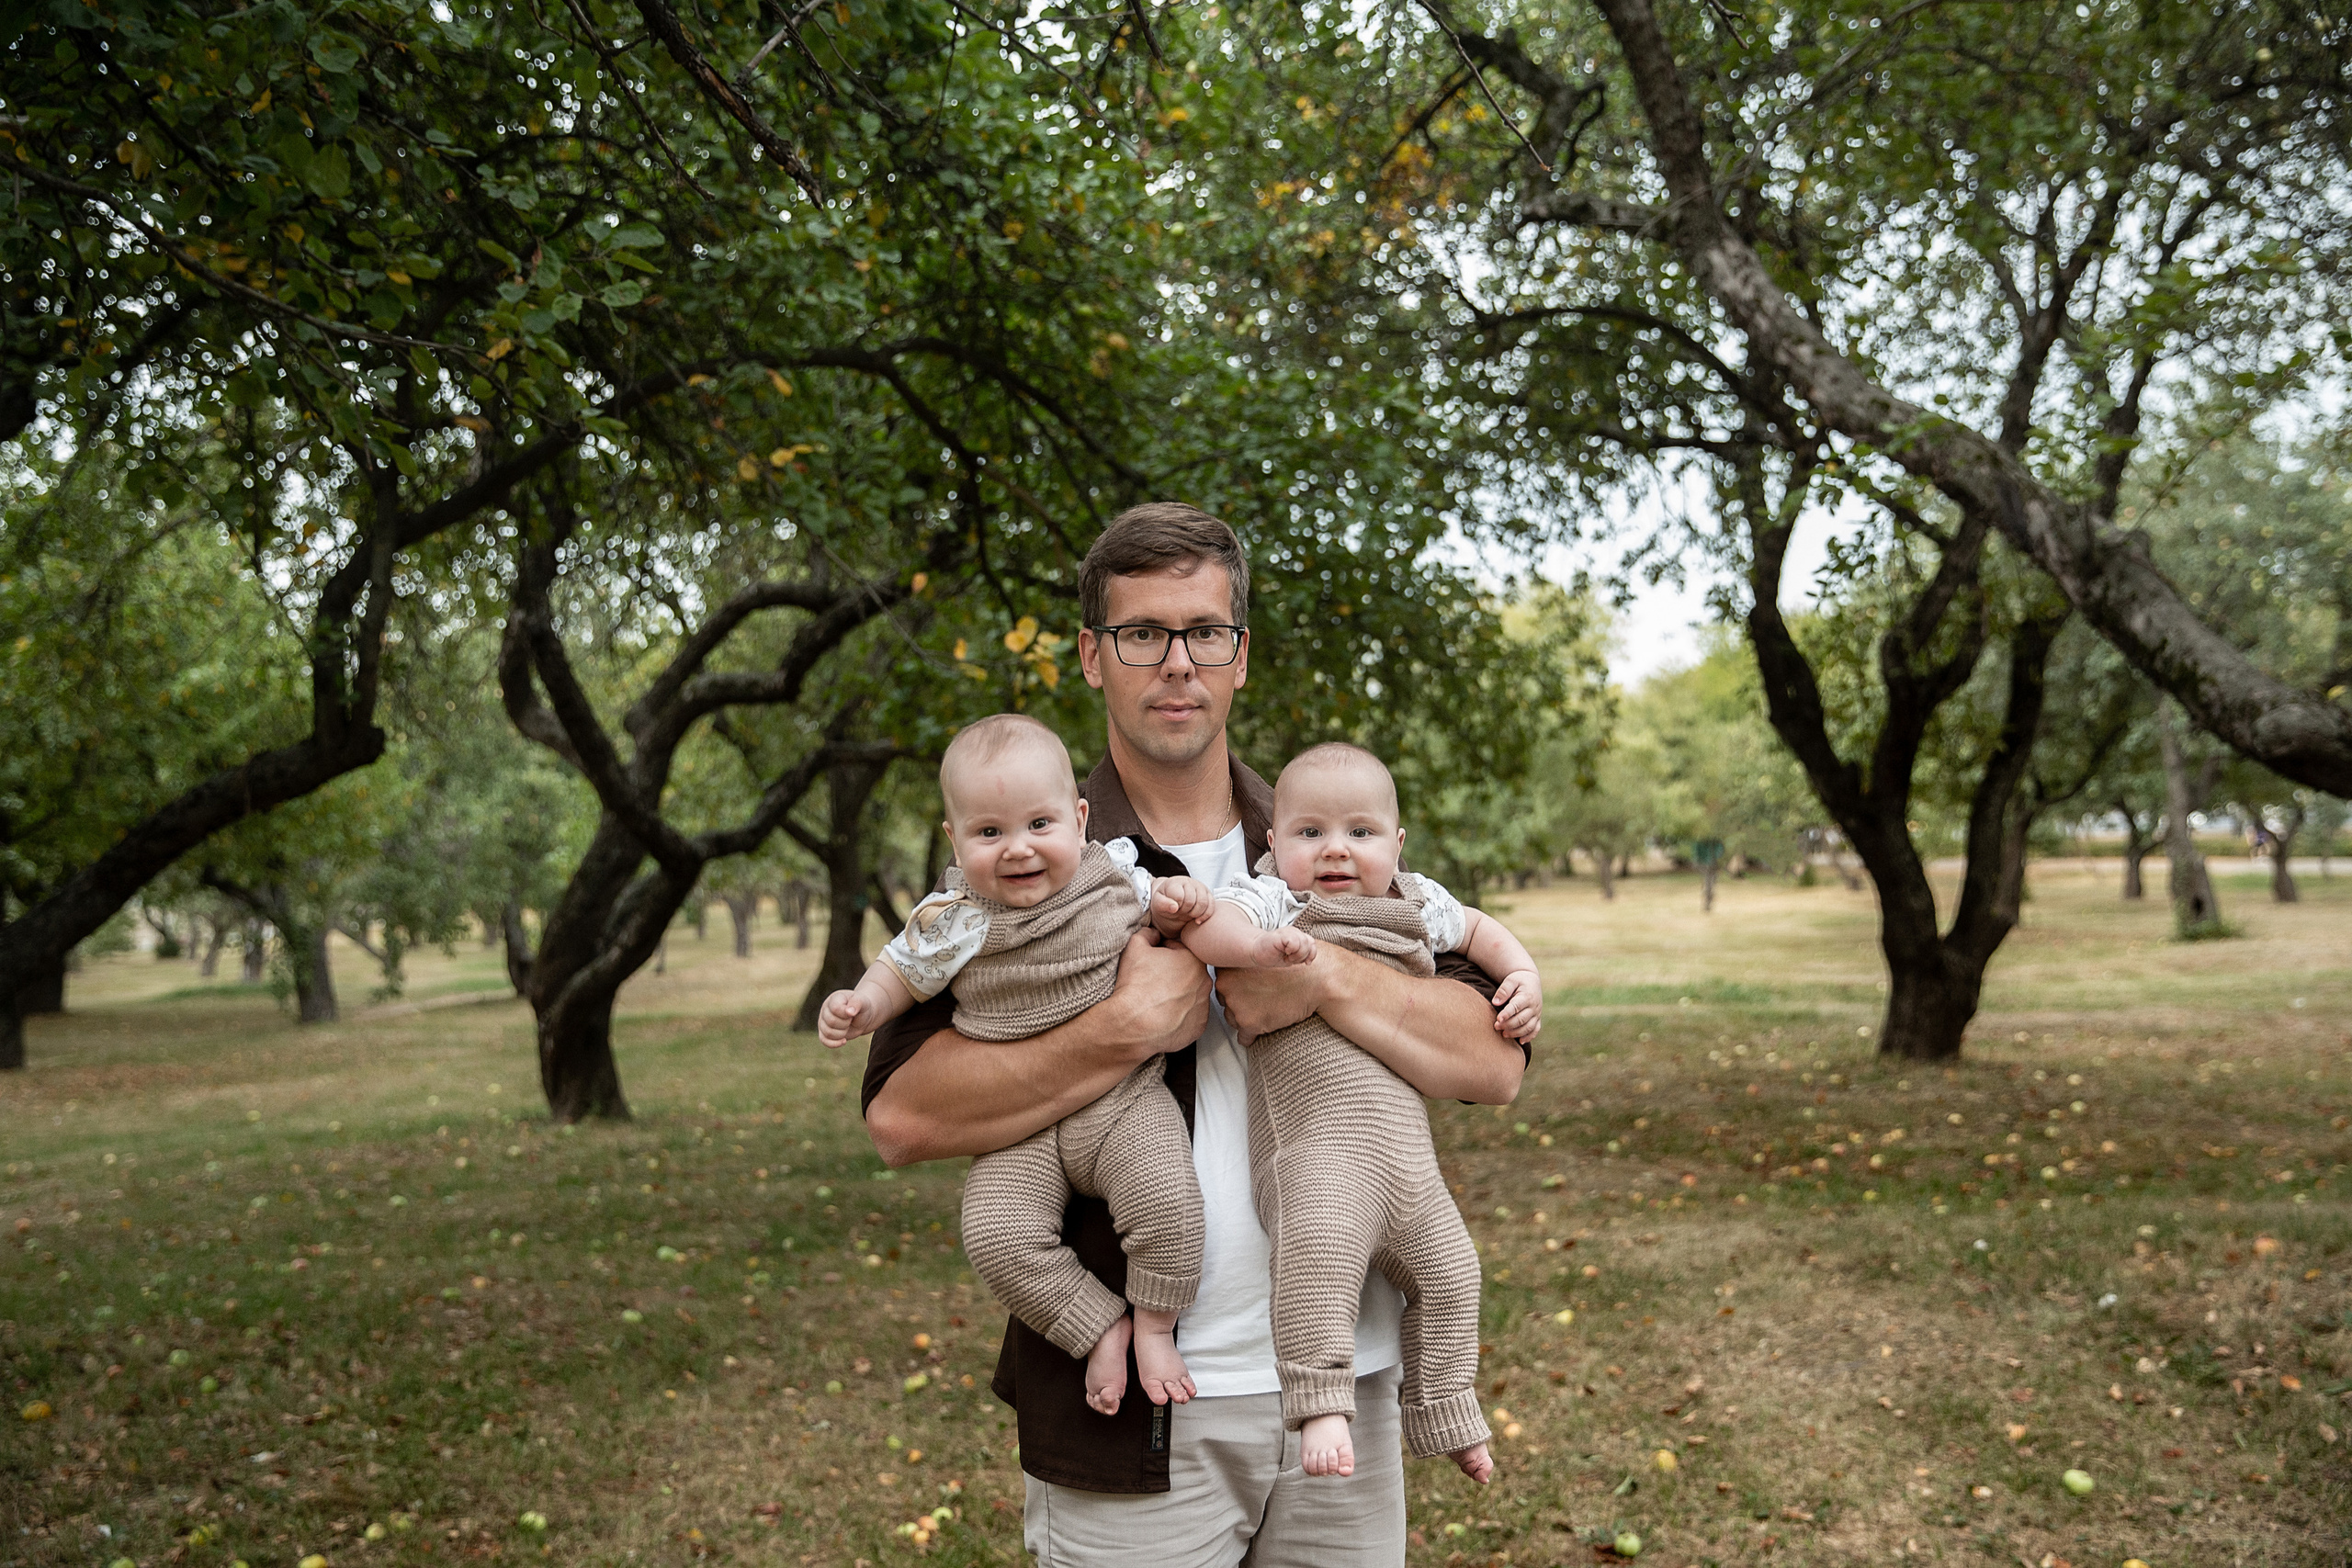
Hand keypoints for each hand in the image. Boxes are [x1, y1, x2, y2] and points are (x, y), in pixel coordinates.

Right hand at [817, 990, 868, 1049]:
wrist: (863, 1017)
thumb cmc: (862, 1007)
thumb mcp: (863, 1002)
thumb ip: (857, 1003)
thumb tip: (849, 1012)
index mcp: (834, 999)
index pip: (835, 1008)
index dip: (846, 1014)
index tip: (853, 1013)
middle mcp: (826, 1009)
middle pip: (831, 1022)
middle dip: (845, 1024)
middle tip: (851, 1020)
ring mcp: (823, 1021)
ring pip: (828, 1033)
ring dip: (842, 1033)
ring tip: (848, 1026)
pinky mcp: (824, 1032)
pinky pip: (824, 1041)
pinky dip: (835, 1043)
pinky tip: (844, 1041)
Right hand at [1099, 928, 1213, 1060]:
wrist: (1133, 1024)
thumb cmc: (1136, 987)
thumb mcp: (1135, 946)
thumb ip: (1147, 932)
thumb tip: (1153, 934)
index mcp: (1194, 959)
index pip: (1179, 950)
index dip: (1162, 954)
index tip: (1152, 963)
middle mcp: (1204, 983)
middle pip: (1187, 972)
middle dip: (1172, 974)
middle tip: (1153, 981)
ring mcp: (1203, 1007)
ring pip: (1190, 995)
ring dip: (1178, 995)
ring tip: (1157, 1000)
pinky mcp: (1198, 1027)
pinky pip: (1191, 1017)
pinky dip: (1180, 1015)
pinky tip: (1163, 1015)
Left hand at [1149, 875, 1217, 928]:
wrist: (1173, 905)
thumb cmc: (1164, 904)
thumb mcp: (1157, 905)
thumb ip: (1162, 904)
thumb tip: (1174, 907)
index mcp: (1175, 882)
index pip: (1179, 896)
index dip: (1176, 907)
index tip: (1172, 909)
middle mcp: (1189, 881)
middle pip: (1191, 901)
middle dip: (1185, 911)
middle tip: (1180, 913)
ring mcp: (1200, 887)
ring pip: (1203, 903)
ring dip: (1195, 914)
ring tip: (1187, 915)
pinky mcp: (1208, 895)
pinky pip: (1212, 906)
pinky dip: (1205, 916)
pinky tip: (1197, 921)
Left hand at [1215, 945, 1333, 1046]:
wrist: (1313, 980)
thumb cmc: (1291, 967)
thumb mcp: (1258, 958)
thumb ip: (1238, 967)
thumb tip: (1227, 977)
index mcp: (1226, 968)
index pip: (1221, 983)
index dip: (1236, 986)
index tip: (1247, 986)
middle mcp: (1226, 987)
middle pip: (1225, 1002)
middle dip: (1240, 1002)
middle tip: (1259, 997)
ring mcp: (1236, 1006)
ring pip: (1233, 1020)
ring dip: (1246, 1018)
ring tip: (1266, 1008)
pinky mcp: (1249, 1024)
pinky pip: (1244, 1037)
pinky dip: (1253, 1035)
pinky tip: (1265, 1023)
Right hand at [1260, 927, 1314, 966]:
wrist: (1255, 952)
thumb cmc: (1272, 954)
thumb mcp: (1291, 957)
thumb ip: (1303, 954)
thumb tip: (1309, 960)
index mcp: (1298, 936)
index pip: (1312, 943)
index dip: (1311, 954)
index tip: (1303, 962)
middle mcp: (1294, 931)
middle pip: (1309, 943)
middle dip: (1302, 956)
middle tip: (1289, 959)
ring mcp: (1287, 931)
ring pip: (1304, 942)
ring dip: (1296, 954)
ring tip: (1286, 956)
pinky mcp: (1281, 934)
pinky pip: (1294, 941)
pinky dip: (1291, 949)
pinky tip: (1283, 951)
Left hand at [1491, 970, 1541, 1042]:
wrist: (1531, 980)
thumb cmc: (1518, 979)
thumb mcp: (1511, 980)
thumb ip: (1503, 990)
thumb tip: (1495, 1002)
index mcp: (1527, 996)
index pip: (1516, 1007)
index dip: (1507, 1014)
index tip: (1498, 1019)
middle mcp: (1534, 1006)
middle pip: (1522, 1019)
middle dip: (1508, 1025)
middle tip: (1496, 1027)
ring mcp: (1537, 1013)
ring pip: (1528, 1027)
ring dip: (1516, 1032)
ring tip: (1503, 1034)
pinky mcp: (1538, 1018)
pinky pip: (1535, 1030)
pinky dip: (1529, 1037)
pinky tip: (1520, 1041)